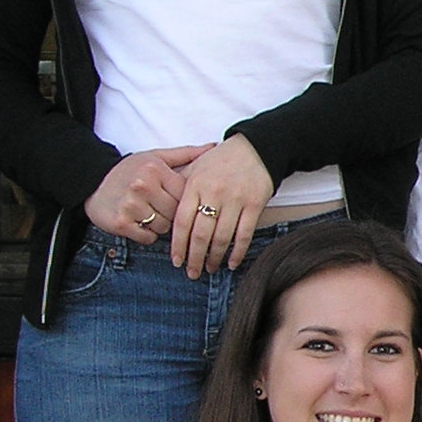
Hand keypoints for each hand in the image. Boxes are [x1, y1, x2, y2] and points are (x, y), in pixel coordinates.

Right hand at [83, 146, 210, 243]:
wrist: (92, 184)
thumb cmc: (130, 170)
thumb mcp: (155, 157)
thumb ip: (186, 154)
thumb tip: (215, 147)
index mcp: (154, 170)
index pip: (186, 194)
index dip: (184, 200)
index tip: (174, 197)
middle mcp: (142, 186)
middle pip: (176, 212)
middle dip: (171, 214)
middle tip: (159, 206)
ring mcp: (131, 205)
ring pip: (164, 227)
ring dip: (159, 225)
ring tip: (148, 213)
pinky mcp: (121, 223)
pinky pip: (148, 238)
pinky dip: (146, 234)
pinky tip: (138, 222)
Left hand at [170, 133, 274, 277]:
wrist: (256, 147)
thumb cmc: (222, 159)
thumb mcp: (196, 166)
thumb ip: (181, 187)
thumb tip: (165, 211)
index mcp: (195, 185)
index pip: (182, 222)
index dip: (178, 245)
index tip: (176, 261)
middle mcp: (214, 194)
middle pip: (201, 234)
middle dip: (195, 258)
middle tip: (192, 273)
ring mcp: (235, 200)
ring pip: (222, 237)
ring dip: (215, 258)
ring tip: (210, 269)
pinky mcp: (254, 204)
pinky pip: (244, 234)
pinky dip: (238, 252)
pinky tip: (232, 263)